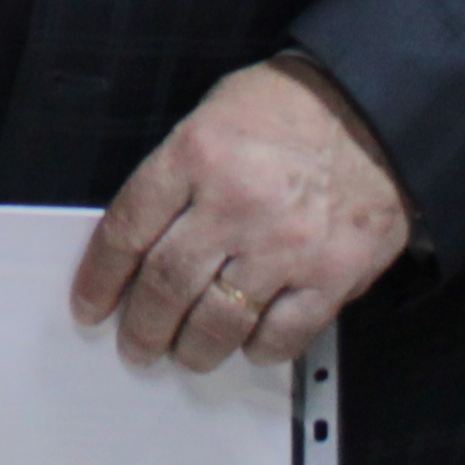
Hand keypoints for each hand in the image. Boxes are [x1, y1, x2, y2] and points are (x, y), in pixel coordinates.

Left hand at [74, 57, 413, 372]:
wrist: (375, 111)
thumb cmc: (287, 110)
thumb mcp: (211, 117)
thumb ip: (175, 177)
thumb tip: (141, 241)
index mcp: (196, 156)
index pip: (128, 228)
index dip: (100, 277)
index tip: (89, 305)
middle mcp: (234, 205)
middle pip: (167, 283)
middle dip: (143, 325)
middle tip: (135, 344)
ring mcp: (284, 245)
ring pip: (219, 319)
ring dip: (193, 347)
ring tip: (185, 354)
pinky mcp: (331, 275)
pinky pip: (283, 333)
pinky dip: (259, 349)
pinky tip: (248, 345)